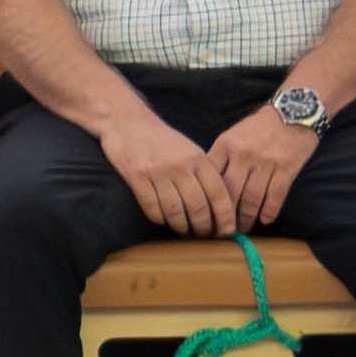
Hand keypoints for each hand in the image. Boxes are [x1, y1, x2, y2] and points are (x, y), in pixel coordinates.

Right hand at [99, 111, 236, 237]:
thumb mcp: (188, 149)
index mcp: (198, 158)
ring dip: (181, 226)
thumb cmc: (160, 139)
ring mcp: (158, 172)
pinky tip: (162, 220)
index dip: (225, 215)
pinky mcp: (137, 177)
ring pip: (175, 210)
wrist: (127, 121)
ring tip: (184, 231)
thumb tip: (219, 203)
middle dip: (204, 226)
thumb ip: (202, 171)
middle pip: (198, 206)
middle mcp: (180, 166)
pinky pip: (151, 206)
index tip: (227, 230)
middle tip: (204, 235)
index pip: (218, 193)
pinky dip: (159, 218)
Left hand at [206, 107, 321, 228]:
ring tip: (243, 229)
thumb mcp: (233, 134)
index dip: (206, 201)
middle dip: (225, 216)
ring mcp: (265, 163)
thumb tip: (209, 185)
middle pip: (229, 194)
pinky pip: (275, 197)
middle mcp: (243, 155)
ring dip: (246, 218)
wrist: (295, 110)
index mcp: (225, 146)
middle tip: (222, 230)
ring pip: (251, 199)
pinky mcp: (286, 169)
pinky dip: (269, 212)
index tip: (204, 216)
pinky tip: (265, 220)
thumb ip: (221, 157)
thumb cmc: (261, 125)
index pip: (210, 179)